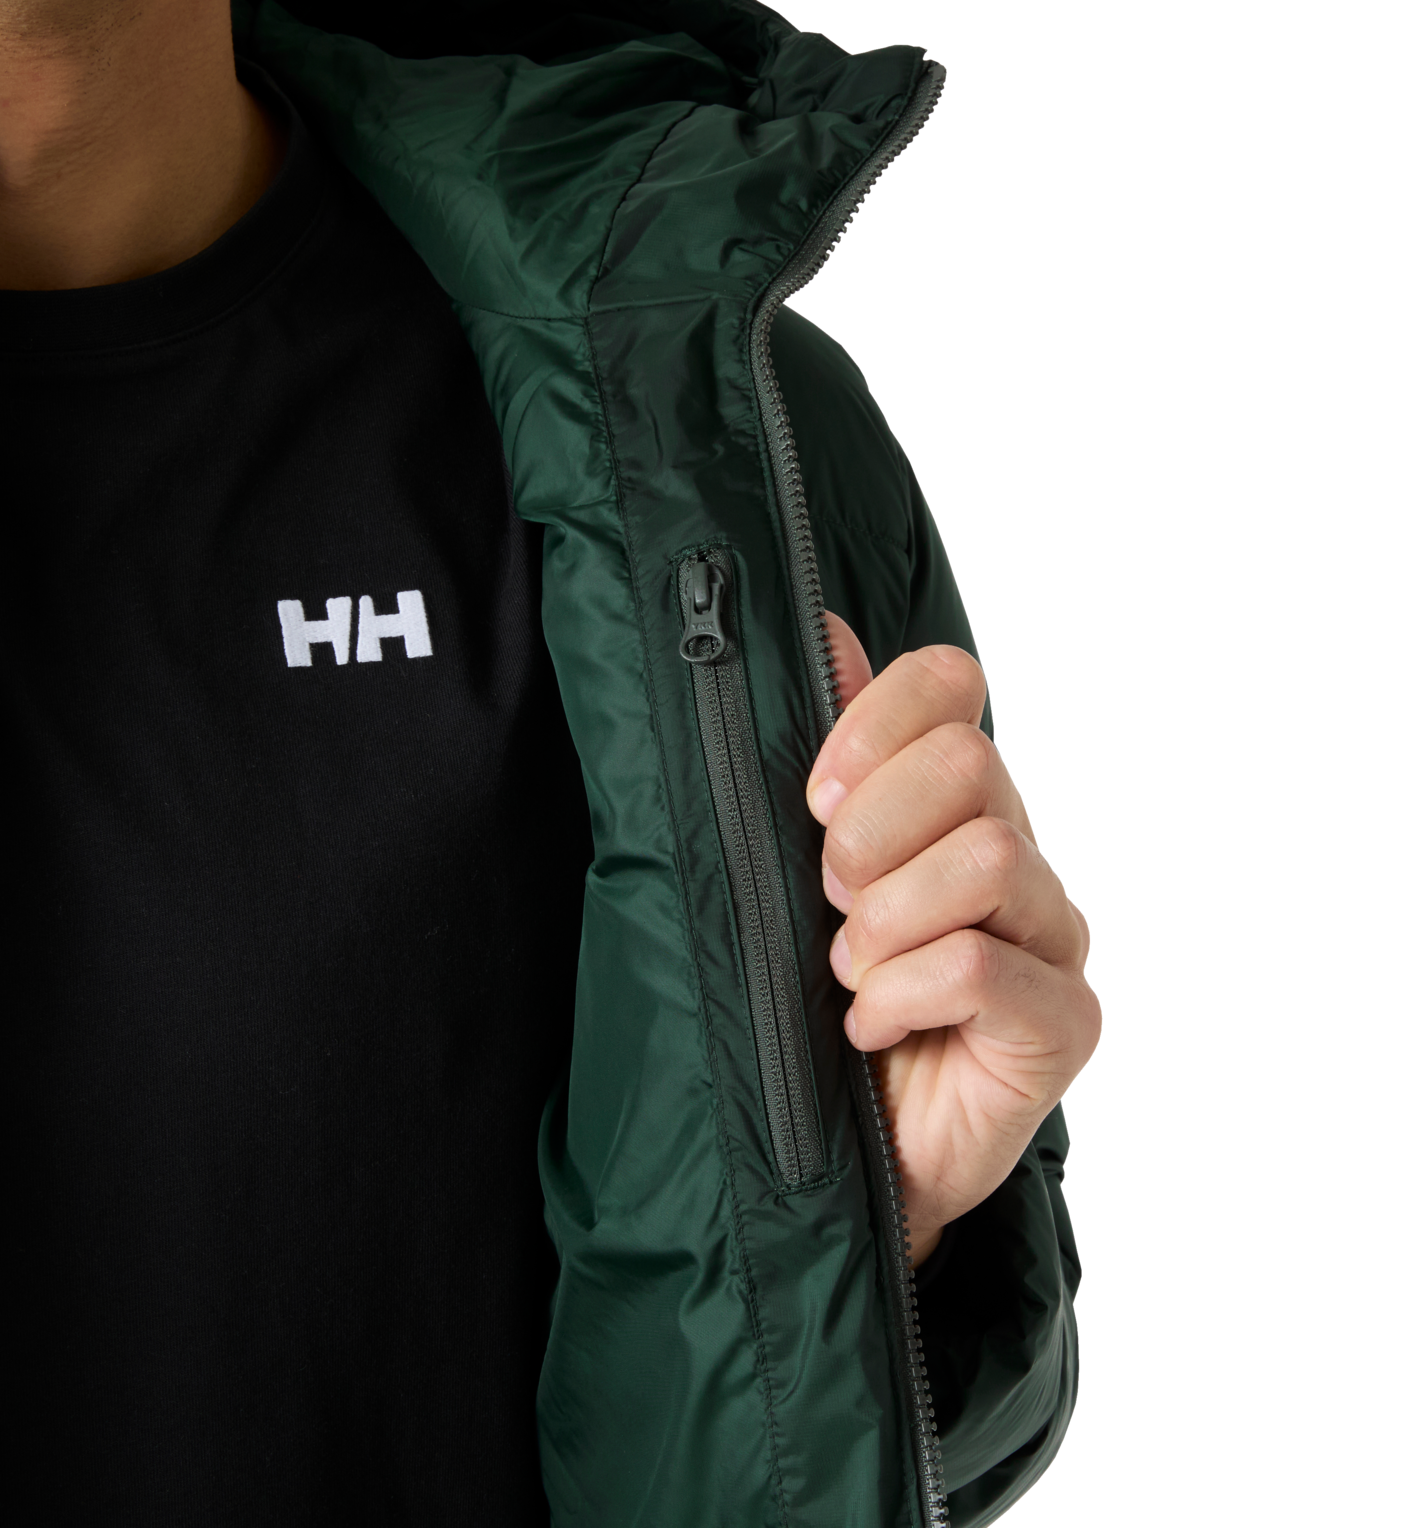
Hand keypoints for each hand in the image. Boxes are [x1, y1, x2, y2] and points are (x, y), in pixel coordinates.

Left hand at [807, 616, 1100, 1265]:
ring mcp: (1052, 937)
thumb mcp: (802, 874)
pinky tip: (870, 1027)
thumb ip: (830, 757)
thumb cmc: (823, 1002)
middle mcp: (1019, 855)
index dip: (876, 718)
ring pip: (986, 858)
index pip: (951, 685)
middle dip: (869, 832)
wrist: (848, 1153)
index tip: (814, 795)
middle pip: (968, 765)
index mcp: (955, 804)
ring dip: (886, 921)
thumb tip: (822, 628)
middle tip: (829, 901)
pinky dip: (900, 994)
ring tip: (850, 973)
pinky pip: (982, 965)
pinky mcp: (1064, 1021)